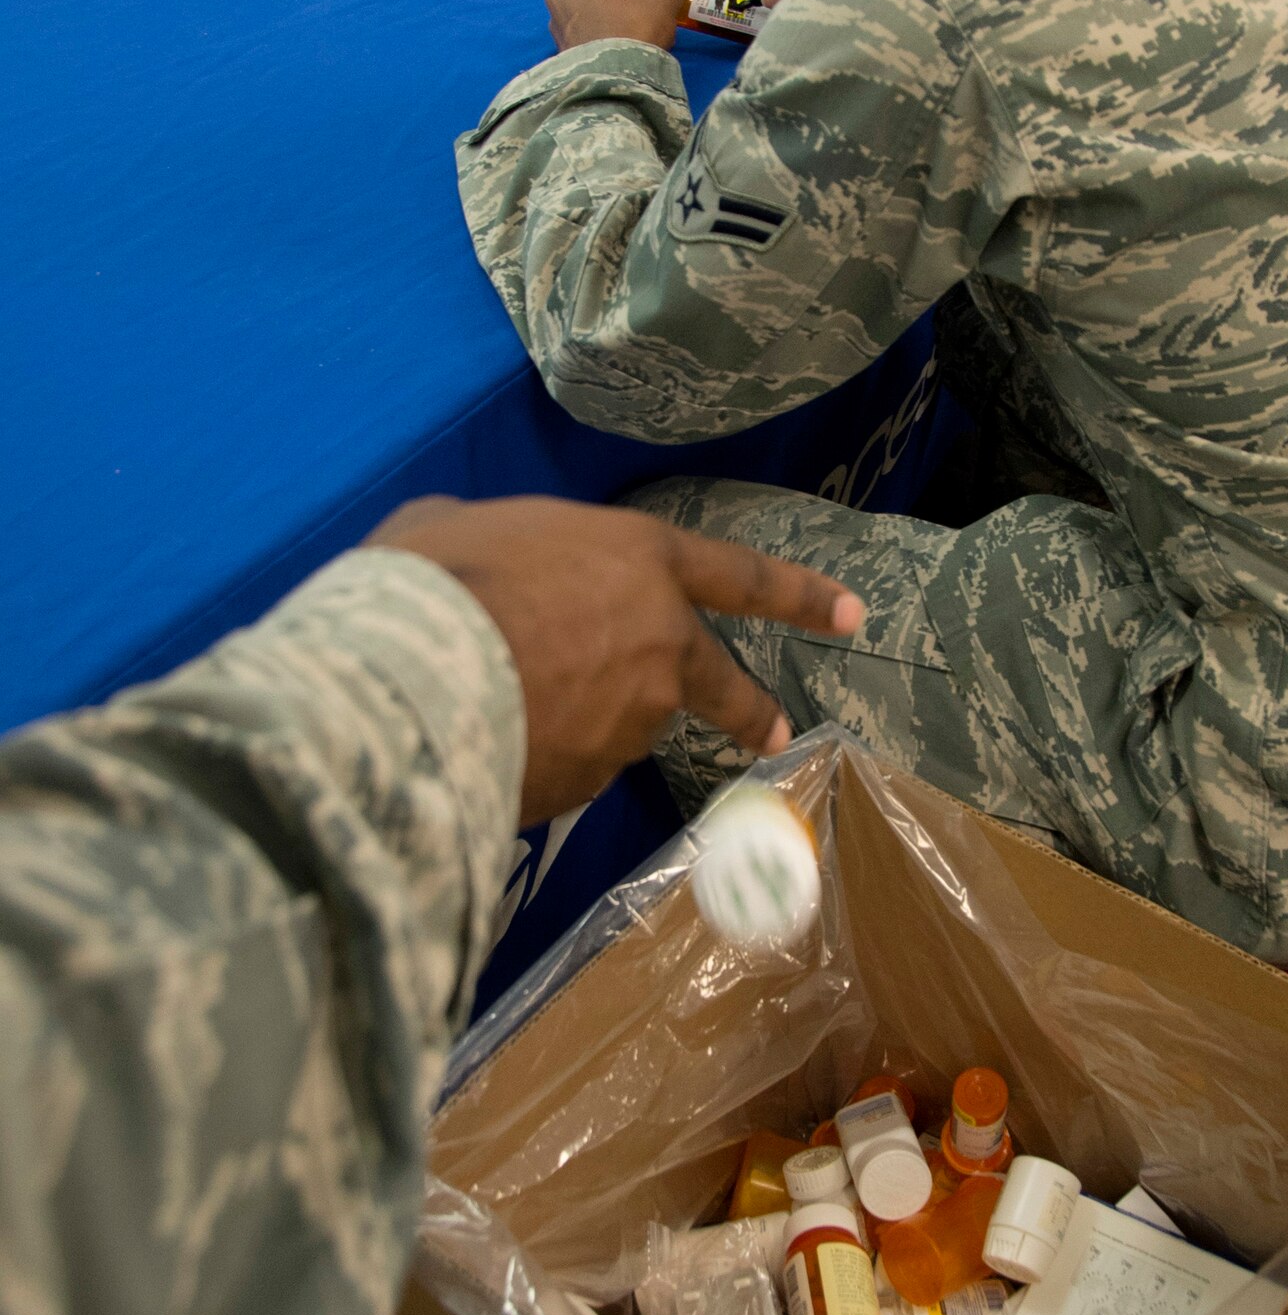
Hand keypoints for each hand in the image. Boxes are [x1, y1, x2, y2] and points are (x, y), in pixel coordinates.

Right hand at [368, 496, 865, 825]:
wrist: (407, 685)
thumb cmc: (434, 582)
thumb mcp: (454, 528)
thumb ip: (497, 546)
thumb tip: (479, 560)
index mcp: (638, 562)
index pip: (737, 575)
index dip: (796, 593)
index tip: (854, 615)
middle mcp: (655, 645)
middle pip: (719, 682)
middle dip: (749, 707)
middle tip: (773, 730)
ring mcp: (627, 724)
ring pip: (617, 725)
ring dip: (574, 722)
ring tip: (492, 708)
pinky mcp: (587, 786)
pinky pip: (567, 768)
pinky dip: (539, 762)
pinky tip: (481, 750)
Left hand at [545, 0, 704, 52]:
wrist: (611, 79)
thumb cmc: (636, 29)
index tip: (668, 4)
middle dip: (633, 5)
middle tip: (653, 24)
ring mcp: (557, 19)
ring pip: (600, 14)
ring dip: (618, 21)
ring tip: (637, 40)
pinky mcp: (559, 46)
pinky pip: (589, 35)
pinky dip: (604, 39)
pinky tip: (620, 52)